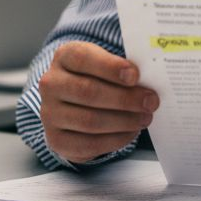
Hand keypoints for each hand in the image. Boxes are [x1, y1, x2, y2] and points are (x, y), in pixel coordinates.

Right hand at [38, 42, 158, 163]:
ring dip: (124, 121)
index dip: (110, 67)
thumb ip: (122, 68)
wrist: (73, 103)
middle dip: (125, 99)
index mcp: (64, 57)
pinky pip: (89, 143)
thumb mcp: (105, 63)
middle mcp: (51, 84)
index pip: (83, 58)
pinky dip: (116, 139)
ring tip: (145, 117)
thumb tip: (149, 80)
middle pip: (88, 92)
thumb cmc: (97, 78)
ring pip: (90, 121)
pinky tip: (131, 131)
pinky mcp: (57, 139)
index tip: (135, 75)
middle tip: (150, 101)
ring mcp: (50, 113)